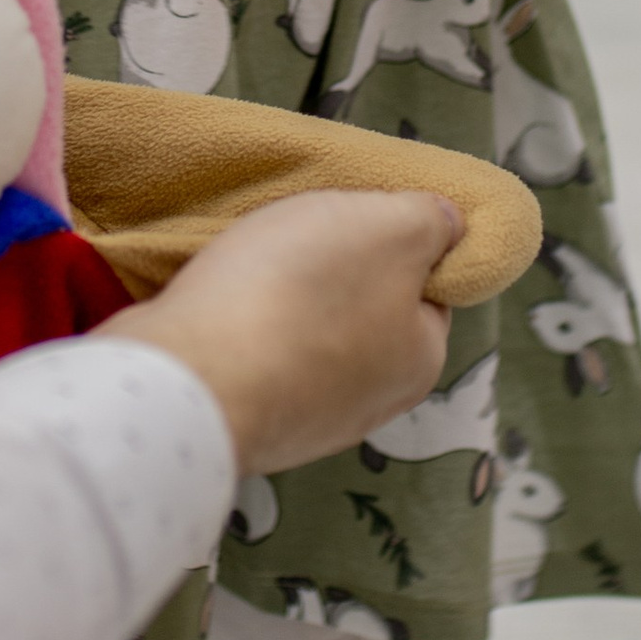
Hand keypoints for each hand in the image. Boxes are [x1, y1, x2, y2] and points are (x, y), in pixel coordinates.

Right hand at [98, 188, 453, 474]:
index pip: (425, 288)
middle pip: (360, 311)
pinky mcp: (240, 419)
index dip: (393, 243)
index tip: (351, 219)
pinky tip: (216, 304)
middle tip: (291, 235)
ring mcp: (301, 420)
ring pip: (301, 335)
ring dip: (277, 300)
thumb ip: (431, 221)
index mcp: (418, 361)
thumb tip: (452, 228)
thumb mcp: (388, 228)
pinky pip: (251, 358)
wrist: (188, 380)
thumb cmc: (297, 296)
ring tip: (245, 265)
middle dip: (328, 271)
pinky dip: (237, 329)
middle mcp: (369, 403)